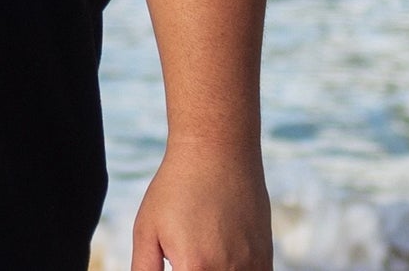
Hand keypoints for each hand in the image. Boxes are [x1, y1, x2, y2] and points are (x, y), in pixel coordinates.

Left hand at [130, 137, 271, 270]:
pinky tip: (221, 254)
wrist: (217, 150)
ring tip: (203, 248)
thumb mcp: (146, 228)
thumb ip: (143, 269)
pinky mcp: (265, 259)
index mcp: (193, 269)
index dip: (178, 269)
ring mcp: (250, 267)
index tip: (176, 260)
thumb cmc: (176, 187)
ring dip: (215, 270)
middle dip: (194, 269)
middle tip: (187, 253)